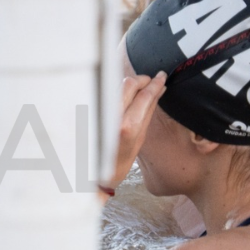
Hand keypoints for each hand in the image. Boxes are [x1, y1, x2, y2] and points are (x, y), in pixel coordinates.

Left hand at [105, 71, 165, 196]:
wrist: (94, 173)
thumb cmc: (118, 161)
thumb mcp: (140, 138)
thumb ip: (148, 111)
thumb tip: (158, 91)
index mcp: (127, 126)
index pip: (144, 95)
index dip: (155, 83)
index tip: (161, 77)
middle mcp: (110, 117)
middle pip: (128, 83)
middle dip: (142, 79)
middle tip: (149, 82)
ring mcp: (98, 113)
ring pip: (115, 86)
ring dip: (129, 84)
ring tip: (138, 89)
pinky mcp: (88, 111)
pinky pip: (105, 93)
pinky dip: (116, 91)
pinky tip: (123, 96)